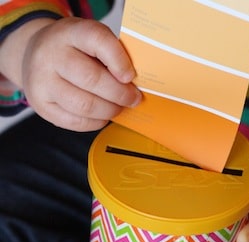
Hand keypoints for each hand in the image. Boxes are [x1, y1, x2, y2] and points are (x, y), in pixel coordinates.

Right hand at [21, 17, 140, 130]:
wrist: (35, 55)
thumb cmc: (72, 49)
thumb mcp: (89, 39)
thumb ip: (110, 55)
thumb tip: (133, 84)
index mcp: (68, 32)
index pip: (97, 40)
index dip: (119, 61)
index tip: (131, 76)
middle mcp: (51, 55)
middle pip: (92, 79)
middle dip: (119, 94)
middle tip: (133, 99)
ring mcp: (42, 82)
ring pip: (84, 105)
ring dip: (109, 111)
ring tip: (118, 108)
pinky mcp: (42, 105)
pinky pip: (76, 122)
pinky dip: (96, 122)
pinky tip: (102, 116)